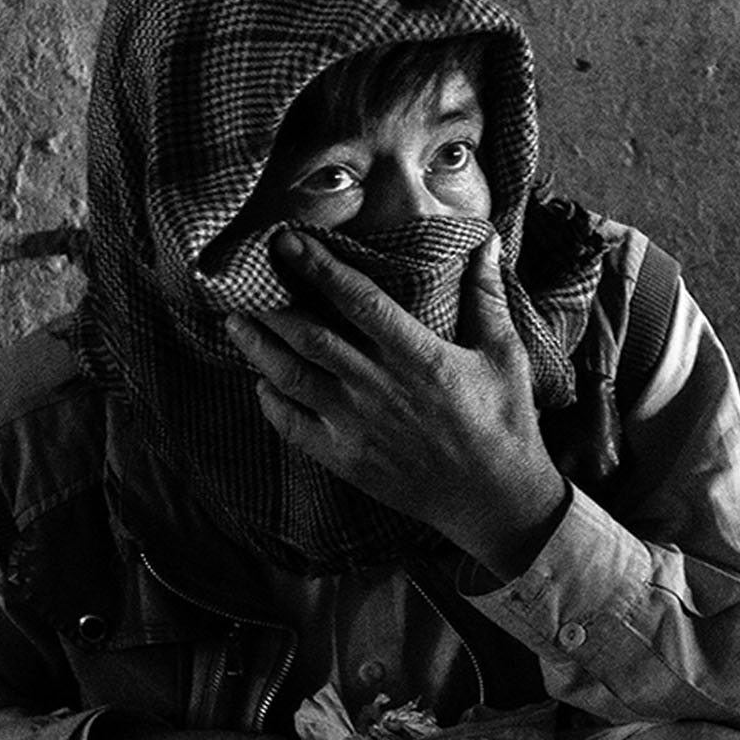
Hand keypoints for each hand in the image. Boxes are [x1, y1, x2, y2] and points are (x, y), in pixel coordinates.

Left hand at [227, 231, 570, 574]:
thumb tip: (485, 242)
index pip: (357, 300)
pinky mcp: (345, 458)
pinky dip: (272, 402)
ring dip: (258, 348)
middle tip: (243, 277)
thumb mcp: (504, 353)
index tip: (288, 242)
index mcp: (417, 355)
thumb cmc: (503, 422)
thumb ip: (487, 295)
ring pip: (292, 377)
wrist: (494, 498)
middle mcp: (378, 386)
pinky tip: (261, 382)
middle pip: (310, 336)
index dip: (319, 267)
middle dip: (272, 303)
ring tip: (234, 322)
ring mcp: (356, 425)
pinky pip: (294, 426)